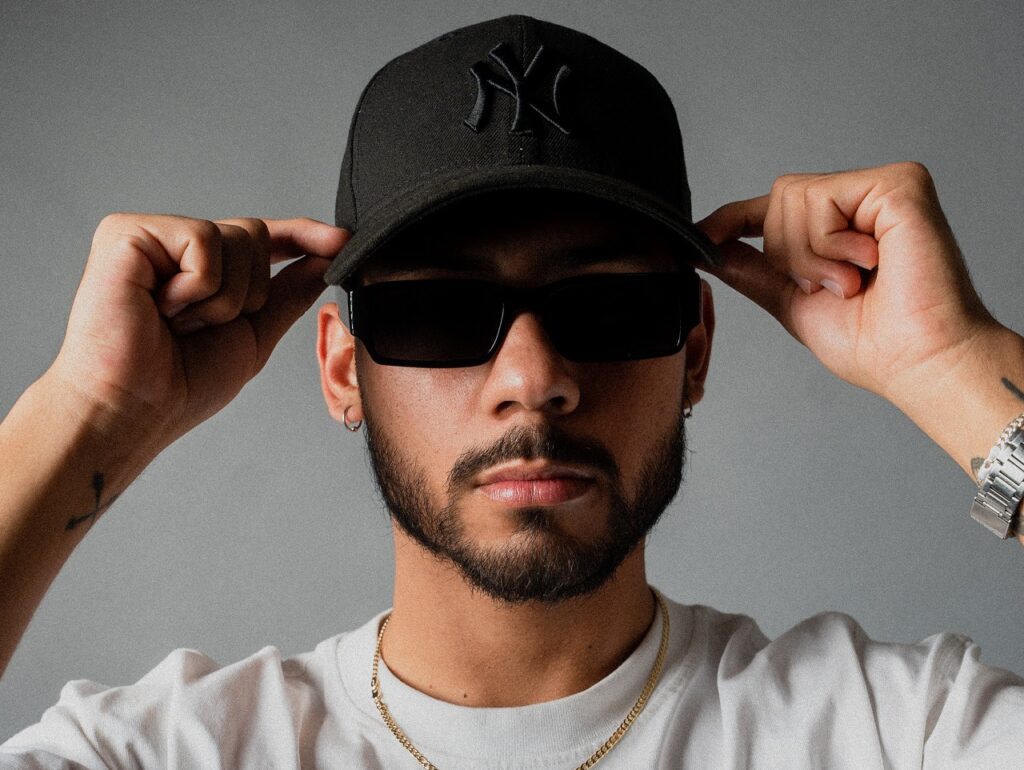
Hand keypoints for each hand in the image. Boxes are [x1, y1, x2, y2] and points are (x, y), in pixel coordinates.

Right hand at [49, 213, 348, 450]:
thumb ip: (288, 294)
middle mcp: (174, 246)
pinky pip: (204, 240)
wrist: (136, 409)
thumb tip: (327, 258)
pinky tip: (160, 309)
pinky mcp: (127, 234)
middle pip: (256, 234)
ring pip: (236, 237)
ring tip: (177, 322)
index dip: (303, 236)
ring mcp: (150, 237)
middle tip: (199, 328)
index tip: (342, 240)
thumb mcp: (254, 335)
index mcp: (201, 269)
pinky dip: (197, 288)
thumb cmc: (182, 384)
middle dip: (248, 293)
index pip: (262, 239)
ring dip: (222, 299)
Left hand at [695, 161, 999, 404]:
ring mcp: (880, 188)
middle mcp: (862, 200)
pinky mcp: (899, 184)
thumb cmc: (874, 344)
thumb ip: (755, 270)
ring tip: (852, 281)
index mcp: (841, 227)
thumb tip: (712, 250)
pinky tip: (867, 264)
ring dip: (808, 254)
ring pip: (792, 195)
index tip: (699, 239)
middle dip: (787, 254)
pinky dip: (829, 243)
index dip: (733, 219)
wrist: (916, 363)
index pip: (774, 206)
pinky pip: (823, 196)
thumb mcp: (793, 302)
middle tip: (832, 287)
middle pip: (777, 197)